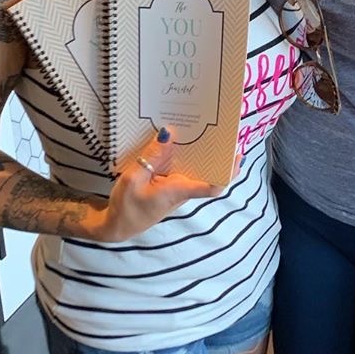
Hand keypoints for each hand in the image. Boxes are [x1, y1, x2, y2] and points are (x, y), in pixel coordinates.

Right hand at [88, 128, 231, 241]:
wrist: (117, 226)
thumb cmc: (126, 207)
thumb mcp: (133, 178)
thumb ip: (152, 157)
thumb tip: (169, 134)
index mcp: (177, 191)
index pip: (211, 187)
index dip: (227, 174)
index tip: (237, 156)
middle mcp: (183, 190)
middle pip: (209, 175)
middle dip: (219, 157)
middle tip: (225, 131)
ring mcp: (178, 189)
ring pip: (197, 171)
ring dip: (203, 154)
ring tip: (206, 127)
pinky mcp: (170, 186)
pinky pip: (183, 169)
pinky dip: (185, 155)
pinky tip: (180, 139)